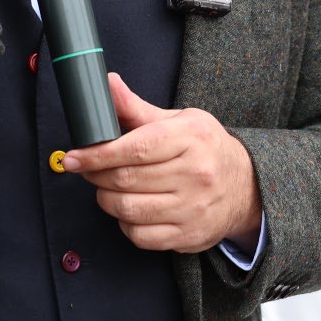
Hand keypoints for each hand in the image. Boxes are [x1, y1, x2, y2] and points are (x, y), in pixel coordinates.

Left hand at [59, 73, 262, 254]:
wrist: (247, 186)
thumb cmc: (205, 148)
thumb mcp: (178, 120)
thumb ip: (138, 108)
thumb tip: (107, 84)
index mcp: (191, 138)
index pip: (135, 148)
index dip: (97, 154)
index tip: (73, 157)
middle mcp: (195, 174)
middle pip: (126, 179)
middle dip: (96, 175)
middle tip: (87, 169)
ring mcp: (193, 208)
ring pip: (128, 209)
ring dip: (106, 200)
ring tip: (107, 188)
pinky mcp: (189, 235)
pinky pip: (140, 236)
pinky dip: (125, 223)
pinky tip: (129, 209)